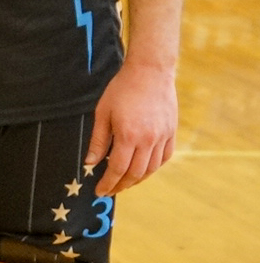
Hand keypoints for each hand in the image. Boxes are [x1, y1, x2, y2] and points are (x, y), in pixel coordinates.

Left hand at [85, 60, 175, 195]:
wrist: (150, 72)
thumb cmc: (121, 90)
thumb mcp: (102, 113)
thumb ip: (98, 141)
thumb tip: (91, 163)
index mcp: (129, 136)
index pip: (118, 169)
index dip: (108, 183)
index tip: (100, 190)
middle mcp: (149, 140)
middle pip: (136, 173)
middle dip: (121, 185)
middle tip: (110, 190)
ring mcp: (163, 137)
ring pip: (151, 168)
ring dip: (137, 179)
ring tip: (124, 183)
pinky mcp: (171, 132)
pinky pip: (164, 157)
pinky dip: (153, 167)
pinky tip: (143, 169)